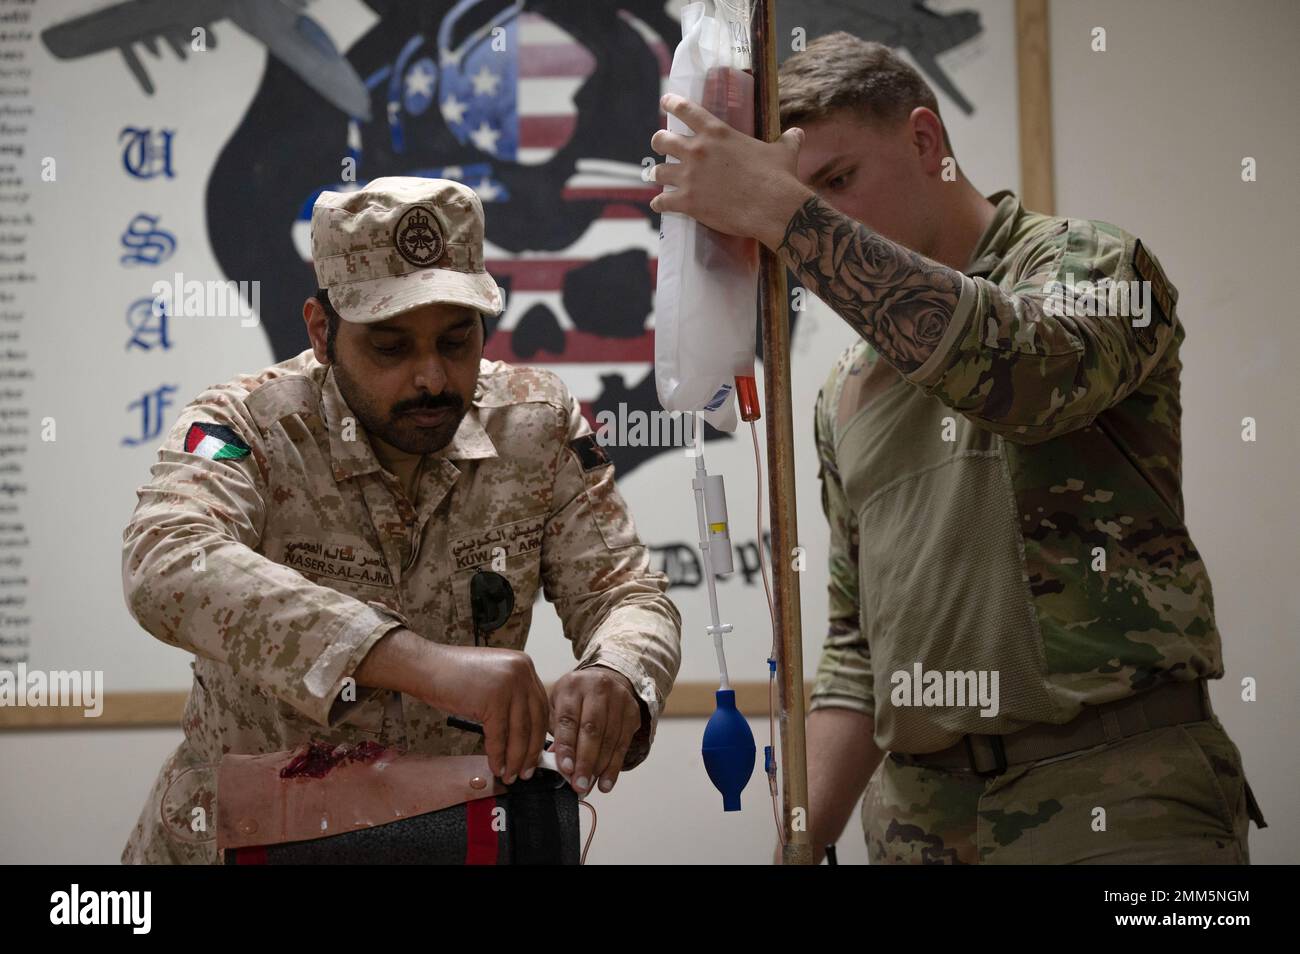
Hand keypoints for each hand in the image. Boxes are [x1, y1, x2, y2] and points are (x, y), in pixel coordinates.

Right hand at [422, 643, 549, 783]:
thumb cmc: (454, 676)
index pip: (540, 706)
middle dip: (530, 751)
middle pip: (535, 720)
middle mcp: (522, 672)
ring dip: (515, 759)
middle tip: (526, 771)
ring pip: (519, 731)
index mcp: (524, 665)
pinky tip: (495, 767)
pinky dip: (498, 756)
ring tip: (510, 775)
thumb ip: (512, 697)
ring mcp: (509, 684)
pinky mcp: (494, 699)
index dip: (539, 734)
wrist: (427, 666)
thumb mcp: (493, 679)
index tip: (536, 754)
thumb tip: (523, 733)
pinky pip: (499, 736)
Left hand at [549, 667, 643, 795]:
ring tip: (589, 787)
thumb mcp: (558, 705)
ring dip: (599, 767)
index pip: (569, 719)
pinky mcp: (632, 712)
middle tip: (578, 784)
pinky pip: (623, 744)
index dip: (567, 746)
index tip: (565, 769)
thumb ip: (556, 731)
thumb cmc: (575, 698)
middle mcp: (598, 688)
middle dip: (585, 761)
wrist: (605, 678)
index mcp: (573, 686)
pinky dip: (613, 767)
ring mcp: (619, 699)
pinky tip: (605, 783)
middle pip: (592, 729)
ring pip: (610, 738)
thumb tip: (557, 763)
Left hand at [648, 92, 812, 248]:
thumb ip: (787, 140)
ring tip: (656, 176)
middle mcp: (697, 150)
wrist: (773, 206)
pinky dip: (659, 204)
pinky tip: (658, 205)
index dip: (672, 103)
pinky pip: (663, 201)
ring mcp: (689, 176)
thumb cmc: (778, 176)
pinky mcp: (687, 201)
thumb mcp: (783, 152)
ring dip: (657, 174)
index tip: (665, 101)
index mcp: (716, 132)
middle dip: (659, 142)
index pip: (686, 110)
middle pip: (662, 140)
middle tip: (660, 145)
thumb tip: (797, 135)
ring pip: (658, 171)